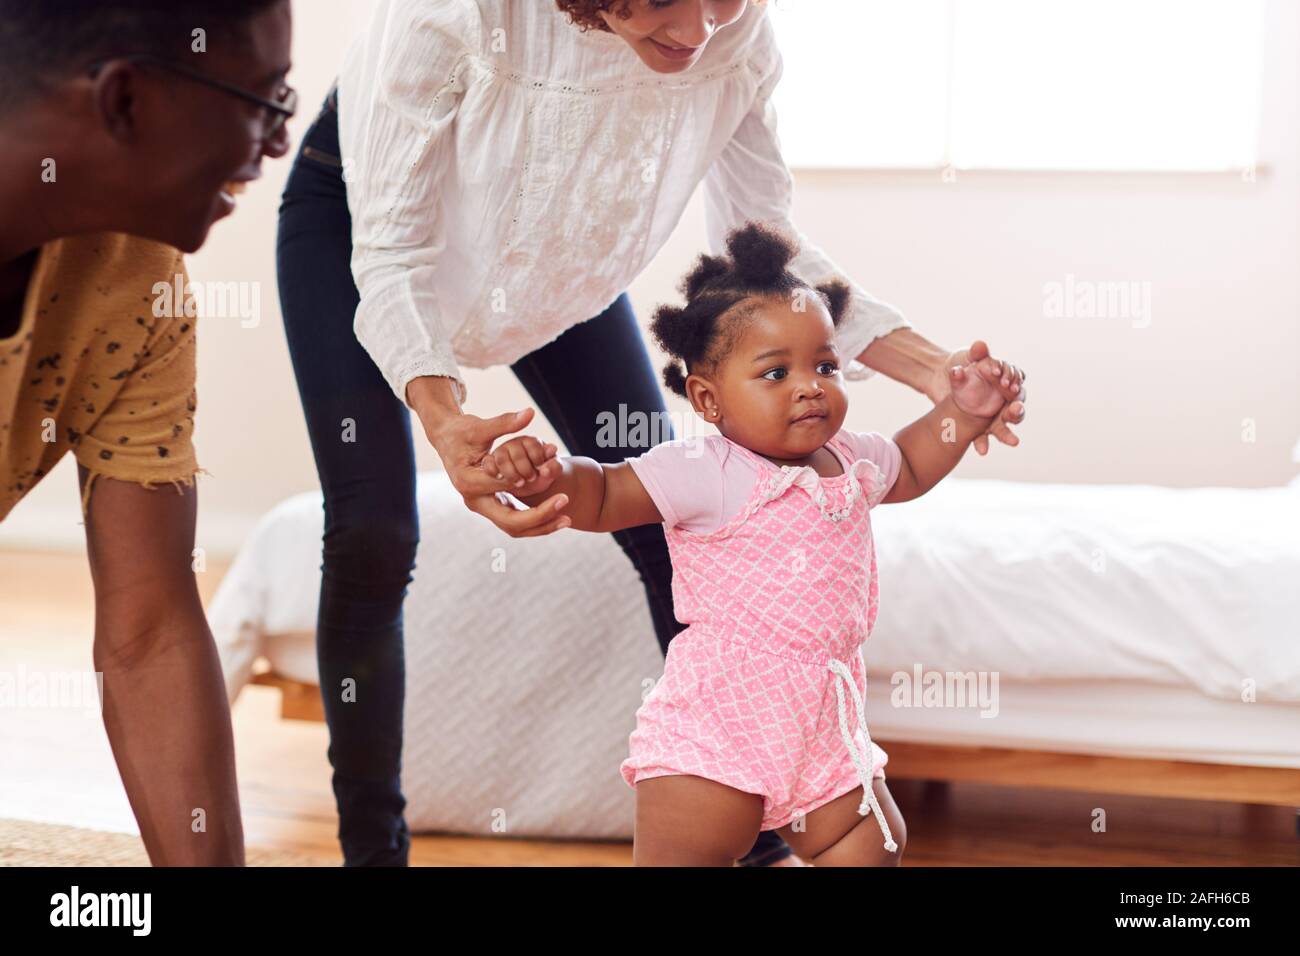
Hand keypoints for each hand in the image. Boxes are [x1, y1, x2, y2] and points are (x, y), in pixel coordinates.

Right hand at [422, 405, 570, 536]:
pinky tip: (555, 516)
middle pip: (511, 522)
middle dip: (540, 519)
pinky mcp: (490, 505)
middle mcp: (474, 500)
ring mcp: (482, 506)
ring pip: (513, 527)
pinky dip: (534, 521)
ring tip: (566, 520)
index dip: (534, 484)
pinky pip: (514, 521)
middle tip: (567, 516)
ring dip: (540, 526)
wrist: (447, 441)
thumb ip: (505, 423)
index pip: (508, 489)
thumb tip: (530, 412)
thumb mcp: (481, 427)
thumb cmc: (462, 432)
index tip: (557, 476)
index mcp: (470, 482)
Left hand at [928, 339, 1025, 454]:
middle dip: (1017, 409)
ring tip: (1013, 442)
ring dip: (1007, 433)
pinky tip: (981, 450)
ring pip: (1004, 424)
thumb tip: (980, 345)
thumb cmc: (960, 363)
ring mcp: (991, 413)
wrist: (938, 377)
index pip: (1017, 380)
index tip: (1006, 382)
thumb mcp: (967, 357)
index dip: (1014, 380)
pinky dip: (982, 443)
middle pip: (1017, 405)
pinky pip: (982, 436)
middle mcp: (1003, 397)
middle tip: (1015, 408)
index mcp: (1005, 379)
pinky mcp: (977, 426)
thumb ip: (976, 353)